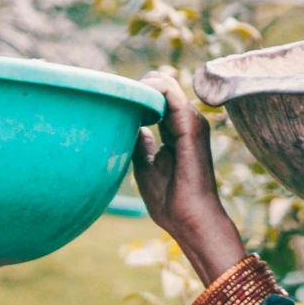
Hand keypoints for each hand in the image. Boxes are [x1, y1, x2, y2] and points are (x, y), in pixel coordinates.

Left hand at [134, 69, 244, 286]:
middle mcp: (186, 121)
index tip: (114, 106)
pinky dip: (149, 89)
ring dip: (139, 87)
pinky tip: (131, 101)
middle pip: (160, 87)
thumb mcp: (145, 165)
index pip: (157, 98)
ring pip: (164, 84)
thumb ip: (139, 143)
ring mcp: (191, 121)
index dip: (135, 96)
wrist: (190, 220)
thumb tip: (129, 124)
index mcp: (177, 130)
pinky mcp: (190, 125)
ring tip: (120, 101)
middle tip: (113, 102)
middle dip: (134, 89)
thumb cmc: (170, 200)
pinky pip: (170, 92)